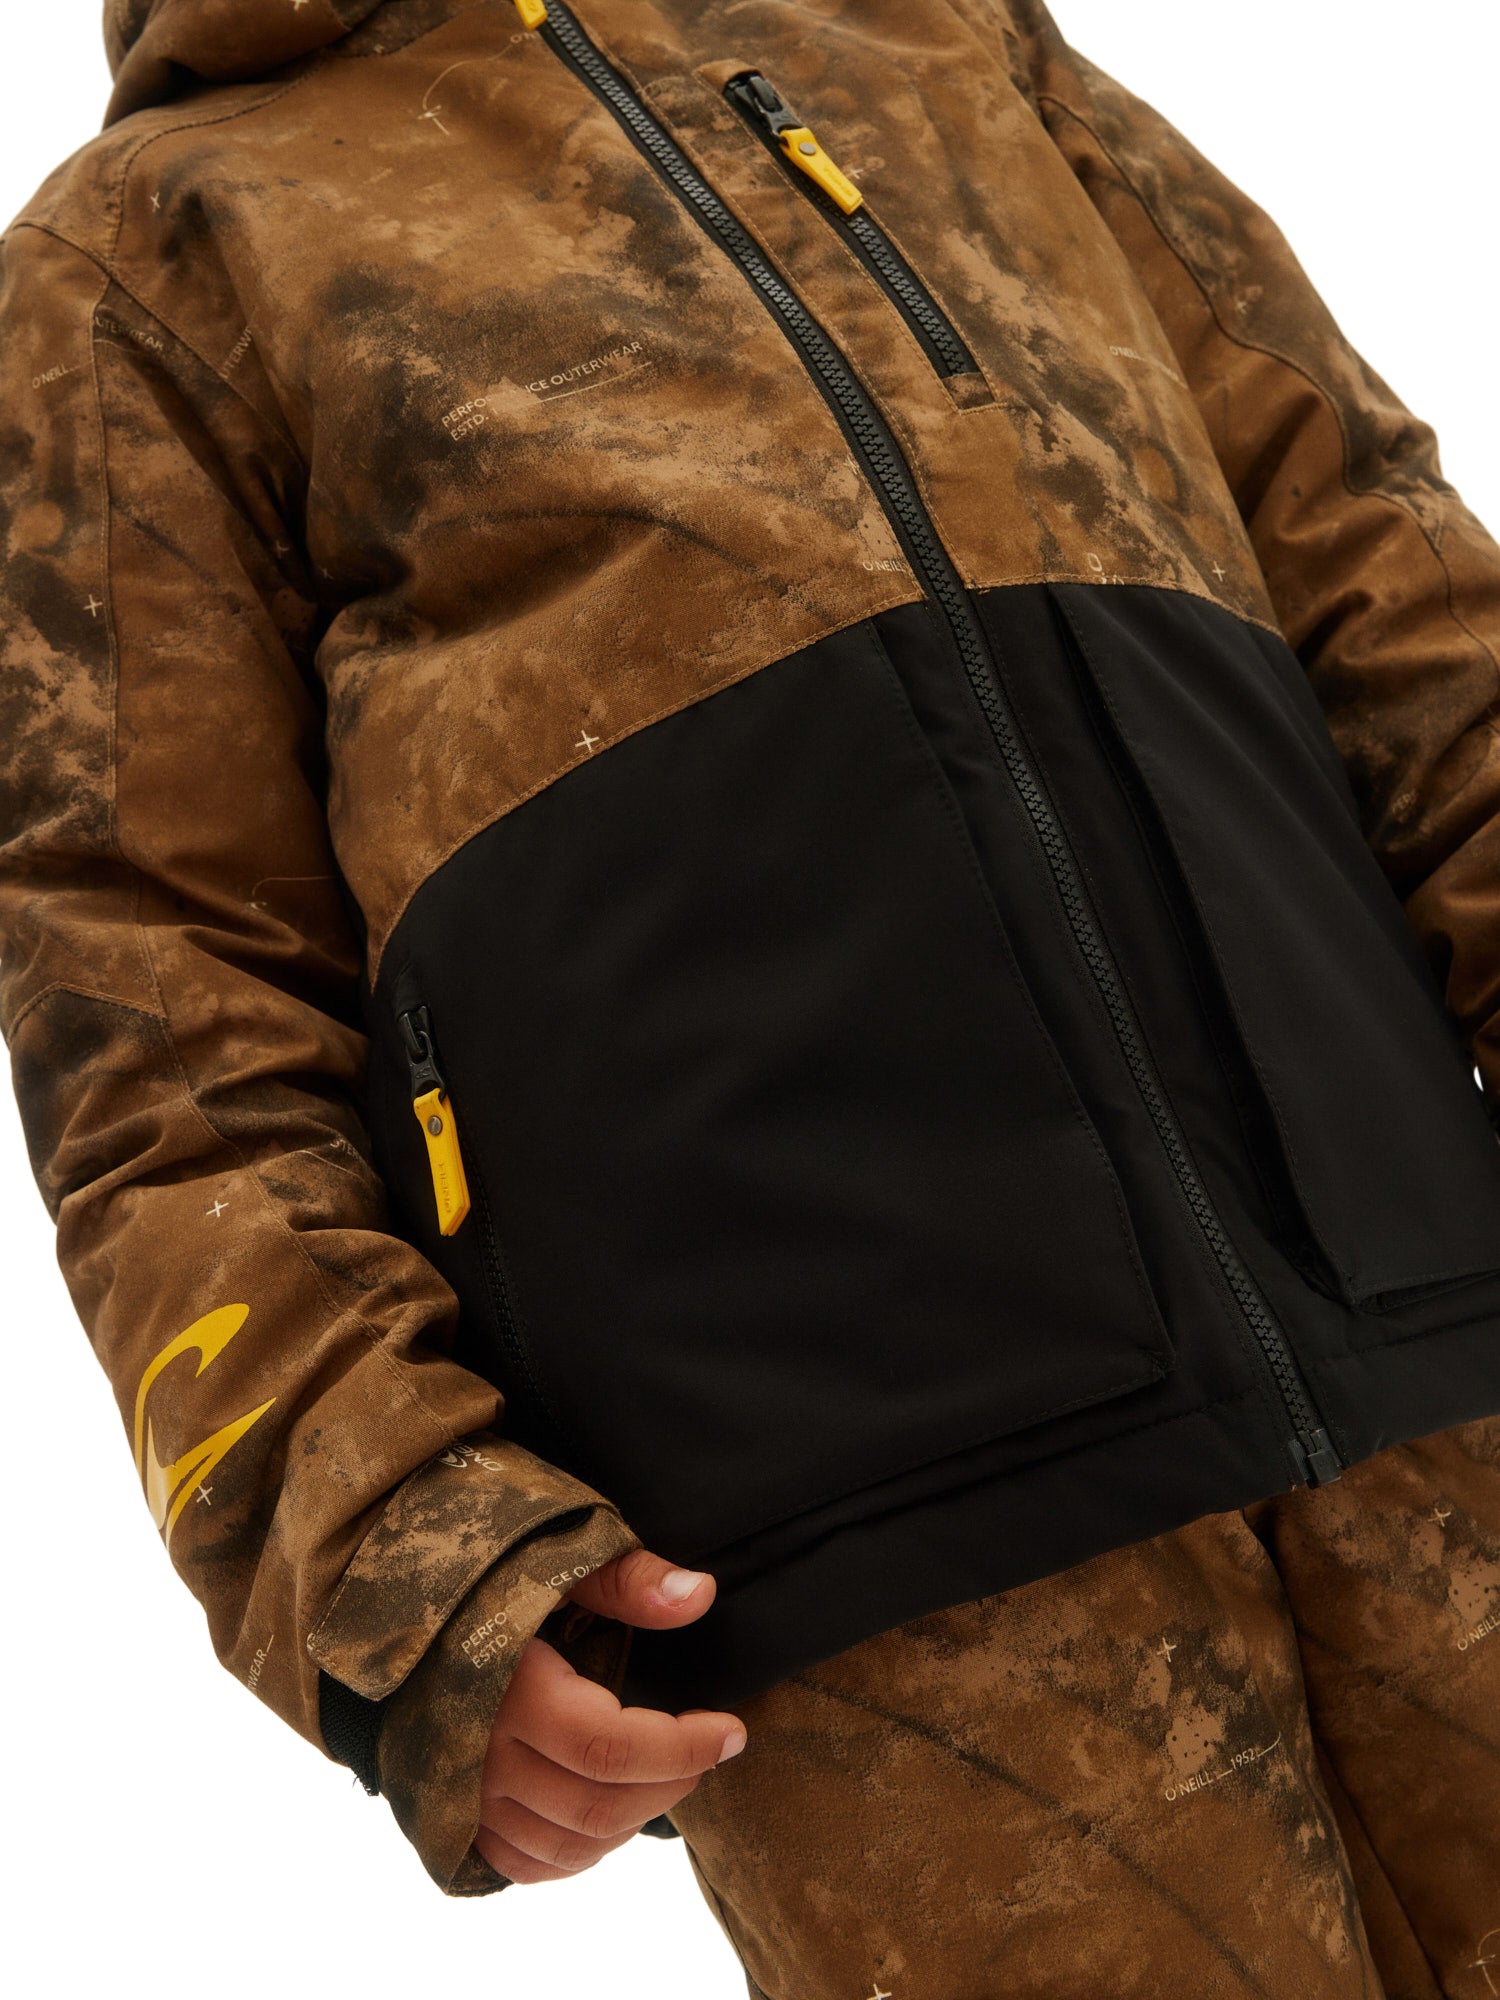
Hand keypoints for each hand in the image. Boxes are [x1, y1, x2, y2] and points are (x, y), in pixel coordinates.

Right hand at [476, 1548, 746, 1884]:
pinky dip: (582, 1851)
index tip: (732, 1730)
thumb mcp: (554, 1560)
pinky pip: (527, 1863)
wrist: (390, 1606)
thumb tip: (700, 1595)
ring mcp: (463, 1794)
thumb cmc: (482, 1576)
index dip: (684, 1746)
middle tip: (709, 1748)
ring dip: (634, 1820)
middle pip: (597, 1806)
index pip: (611, 1747)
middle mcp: (479, 1756)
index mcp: (507, 1690)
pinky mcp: (453, 1815)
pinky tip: (614, 1810)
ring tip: (669, 1773)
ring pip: (568, 1845)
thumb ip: (627, 1580)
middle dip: (671, 1782)